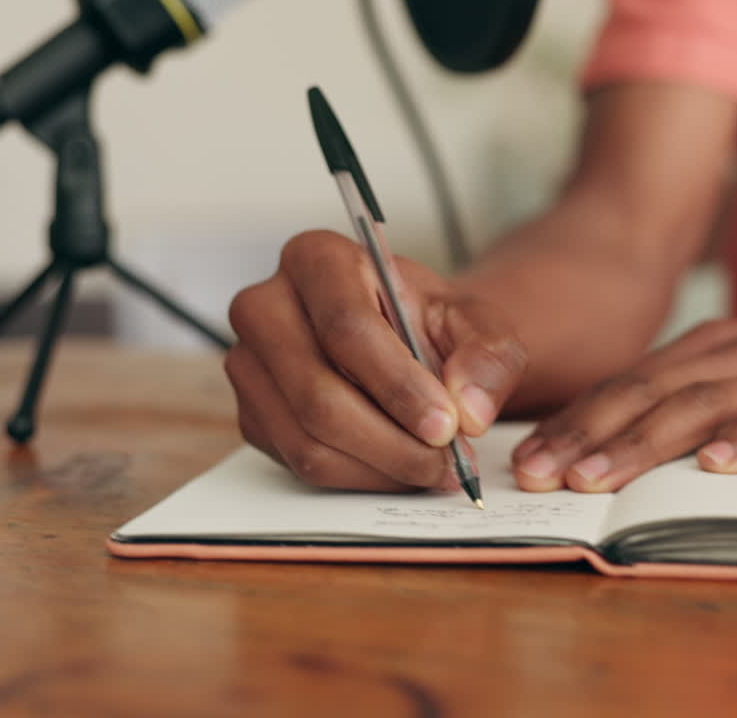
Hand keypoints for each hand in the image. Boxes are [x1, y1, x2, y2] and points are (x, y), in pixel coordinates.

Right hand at [225, 230, 527, 490]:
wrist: (403, 340)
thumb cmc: (429, 323)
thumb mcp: (476, 324)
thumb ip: (487, 356)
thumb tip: (470, 409)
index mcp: (316, 259)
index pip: (347, 328)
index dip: (399, 386)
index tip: (446, 426)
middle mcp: (266, 305)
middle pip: (318, 394)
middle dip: (393, 442)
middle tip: (449, 463)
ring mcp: (249, 363)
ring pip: (307, 439)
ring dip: (381, 467)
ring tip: (436, 469)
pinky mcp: (251, 413)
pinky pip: (300, 463)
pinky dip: (360, 478)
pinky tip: (401, 468)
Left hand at [511, 295, 736, 491]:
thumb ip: (692, 401)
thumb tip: (616, 447)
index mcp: (707, 350)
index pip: (624, 386)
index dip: (571, 423)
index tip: (523, 461)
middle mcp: (735, 357)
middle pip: (646, 395)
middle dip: (584, 436)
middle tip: (536, 476)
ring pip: (700, 409)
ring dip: (642, 445)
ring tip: (596, 480)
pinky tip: (716, 467)